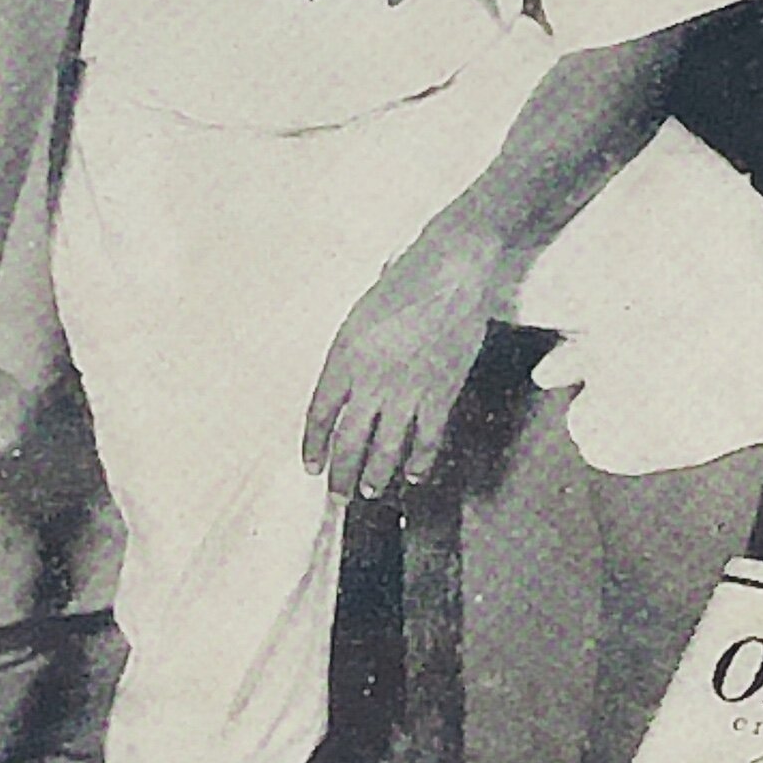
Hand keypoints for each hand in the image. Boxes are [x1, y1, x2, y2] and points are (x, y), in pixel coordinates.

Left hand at [303, 218, 508, 500]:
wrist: (452, 270)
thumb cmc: (407, 282)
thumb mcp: (361, 316)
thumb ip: (351, 356)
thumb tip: (346, 389)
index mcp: (345, 356)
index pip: (320, 414)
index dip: (313, 444)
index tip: (311, 464)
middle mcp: (372, 379)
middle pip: (349, 441)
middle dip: (340, 473)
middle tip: (336, 492)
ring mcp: (408, 389)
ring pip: (386, 448)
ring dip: (375, 474)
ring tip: (368, 490)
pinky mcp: (441, 392)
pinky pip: (427, 438)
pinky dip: (419, 460)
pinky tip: (413, 473)